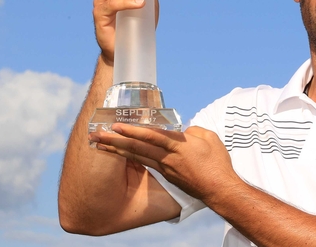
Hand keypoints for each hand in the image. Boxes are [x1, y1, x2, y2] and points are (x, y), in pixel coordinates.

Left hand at [89, 124, 240, 202]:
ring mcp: (165, 168)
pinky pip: (145, 163)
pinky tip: (120, 154)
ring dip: (118, 150)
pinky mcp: (166, 175)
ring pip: (138, 156)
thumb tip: (183, 132)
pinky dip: (131, 157)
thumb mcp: (210, 139)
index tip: (117, 125)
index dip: (134, 130)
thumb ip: (193, 131)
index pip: (153, 136)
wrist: (219, 190)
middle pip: (138, 147)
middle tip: (97, 134)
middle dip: (117, 140)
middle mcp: (168, 158)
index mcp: (180, 146)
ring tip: (101, 145)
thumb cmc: (217, 163)